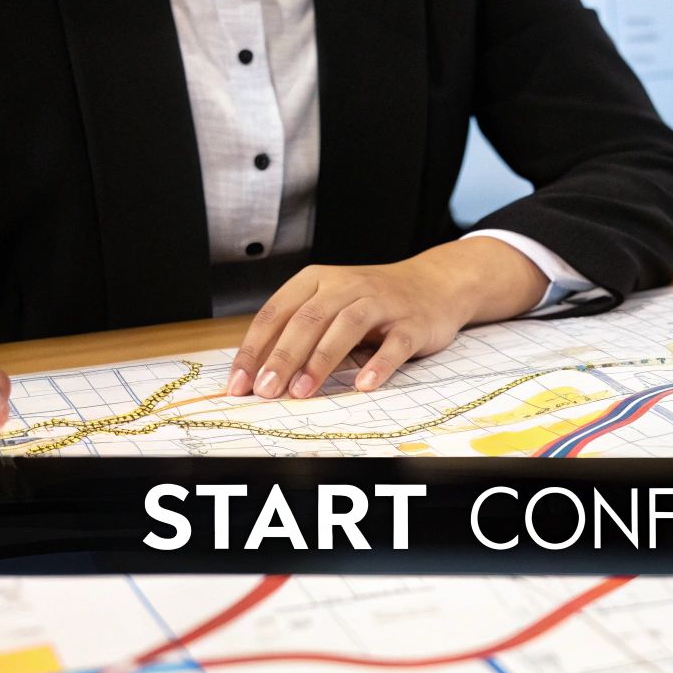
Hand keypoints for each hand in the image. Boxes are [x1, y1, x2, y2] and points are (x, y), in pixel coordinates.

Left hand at [227, 238, 549, 399]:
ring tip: (302, 392)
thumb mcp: (328, 306)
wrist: (434, 284)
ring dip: (321, 360)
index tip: (238, 383)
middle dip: (284, 356)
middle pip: (308, 319)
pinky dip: (379, 364)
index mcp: (316, 281)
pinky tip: (364, 385)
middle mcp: (347, 286)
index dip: (254, 349)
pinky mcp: (412, 323)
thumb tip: (254, 376)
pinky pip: (394, 343)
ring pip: (347, 326)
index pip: (276, 313)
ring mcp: (382, 303)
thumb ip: (295, 334)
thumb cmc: (370, 303)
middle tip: (266, 390)